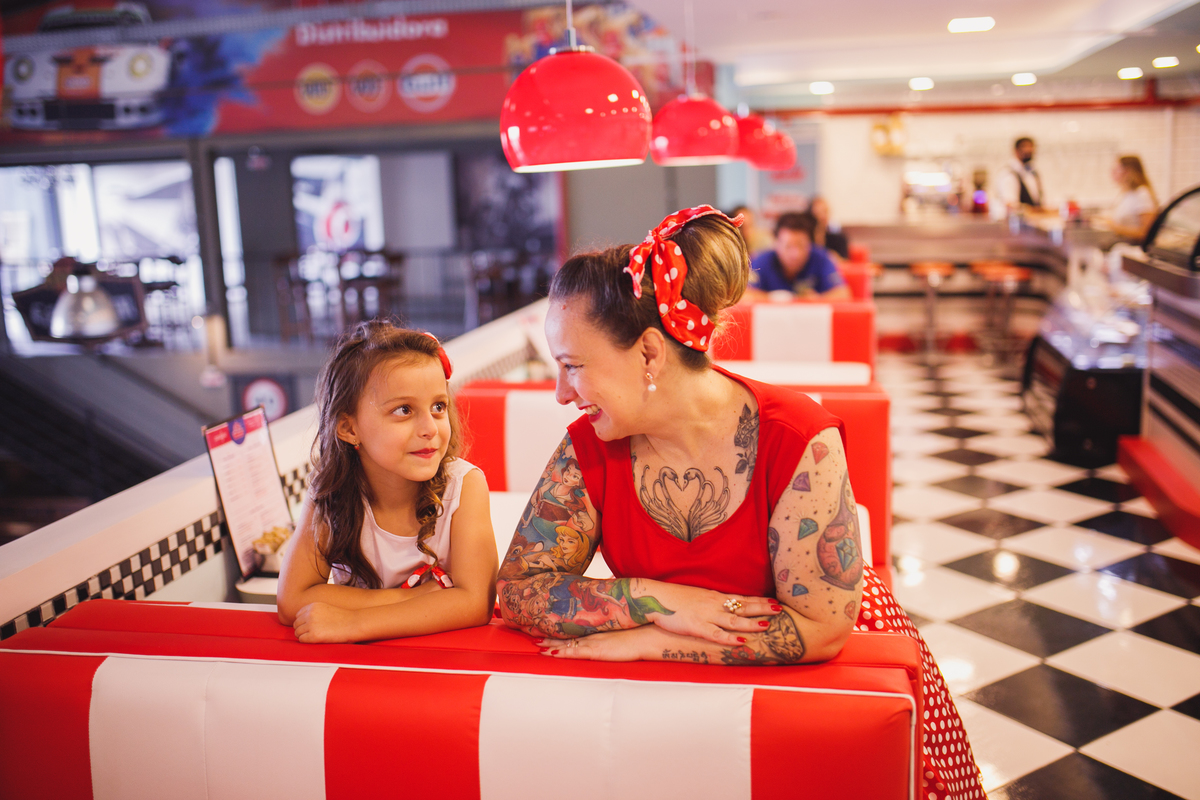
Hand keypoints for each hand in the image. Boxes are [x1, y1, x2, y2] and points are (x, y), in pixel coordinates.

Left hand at [293, 601, 358, 642]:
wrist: (354, 623)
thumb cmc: (344, 618)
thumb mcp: (327, 608)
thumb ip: (315, 612)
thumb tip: (304, 621)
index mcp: (313, 605)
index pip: (298, 615)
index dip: (303, 622)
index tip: (310, 626)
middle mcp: (310, 614)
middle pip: (296, 624)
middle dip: (302, 629)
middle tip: (313, 633)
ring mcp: (311, 624)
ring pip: (297, 633)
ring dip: (304, 636)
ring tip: (316, 637)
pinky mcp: (313, 635)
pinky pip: (302, 640)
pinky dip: (307, 641)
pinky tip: (317, 640)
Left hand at [537, 626, 653, 661]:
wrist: (649, 635)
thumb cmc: (640, 633)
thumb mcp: (625, 629)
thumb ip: (616, 627)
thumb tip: (614, 624)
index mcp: (599, 630)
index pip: (576, 629)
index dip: (561, 629)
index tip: (548, 627)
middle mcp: (593, 634)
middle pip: (567, 635)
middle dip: (550, 636)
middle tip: (534, 635)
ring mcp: (594, 642)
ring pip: (567, 644)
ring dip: (551, 645)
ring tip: (537, 645)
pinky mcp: (597, 651)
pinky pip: (575, 653)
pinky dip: (562, 653)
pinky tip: (551, 654)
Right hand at [649, 583, 780, 646]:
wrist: (655, 598)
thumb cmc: (675, 599)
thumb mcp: (698, 597)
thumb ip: (712, 602)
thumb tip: (725, 606)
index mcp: (715, 597)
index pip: (742, 598)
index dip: (759, 601)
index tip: (774, 602)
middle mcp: (714, 604)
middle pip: (743, 606)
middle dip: (762, 608)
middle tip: (780, 610)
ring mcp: (706, 615)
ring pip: (733, 620)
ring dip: (751, 622)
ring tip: (766, 625)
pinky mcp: (697, 626)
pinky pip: (716, 633)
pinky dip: (730, 638)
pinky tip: (741, 641)